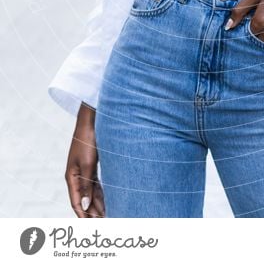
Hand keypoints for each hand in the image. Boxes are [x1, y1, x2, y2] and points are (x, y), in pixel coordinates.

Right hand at [65, 103, 105, 217]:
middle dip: (92, 212)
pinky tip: (108, 200)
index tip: (92, 226)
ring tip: (108, 215)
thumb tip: (85, 205)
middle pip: (84, 199)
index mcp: (71, 177)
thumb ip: (87, 184)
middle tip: (105, 223)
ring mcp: (84, 171)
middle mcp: (77, 176)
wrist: (92, 121)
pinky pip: (96, 184)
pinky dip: (101, 193)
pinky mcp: (92, 166)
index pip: (76, 202)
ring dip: (98, 204)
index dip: (83, 215)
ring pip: (91, 192)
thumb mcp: (88, 163)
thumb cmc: (87, 140)